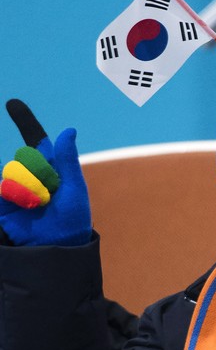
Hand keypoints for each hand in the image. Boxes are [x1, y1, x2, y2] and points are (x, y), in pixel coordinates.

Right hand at [0, 100, 91, 245]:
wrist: (57, 246)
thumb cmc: (73, 219)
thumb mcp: (74, 189)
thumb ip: (68, 160)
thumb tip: (69, 130)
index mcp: (52, 167)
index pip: (36, 140)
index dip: (25, 120)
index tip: (13, 104)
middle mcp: (32, 174)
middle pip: (25, 157)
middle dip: (38, 174)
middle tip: (49, 194)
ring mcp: (15, 187)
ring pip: (11, 173)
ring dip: (27, 189)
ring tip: (38, 206)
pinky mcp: (2, 202)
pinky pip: (0, 187)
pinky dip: (9, 191)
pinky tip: (23, 201)